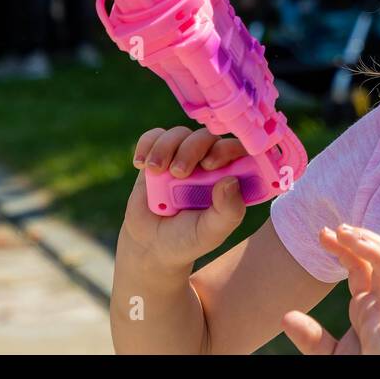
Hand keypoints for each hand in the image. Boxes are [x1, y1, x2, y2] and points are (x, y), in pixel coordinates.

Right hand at [121, 126, 249, 270]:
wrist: (150, 245)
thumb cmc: (188, 239)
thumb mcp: (211, 232)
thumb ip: (228, 211)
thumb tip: (232, 181)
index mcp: (228, 178)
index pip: (238, 150)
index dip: (227, 149)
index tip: (210, 165)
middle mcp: (208, 163)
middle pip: (206, 137)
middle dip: (192, 149)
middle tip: (179, 172)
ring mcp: (182, 157)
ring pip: (179, 134)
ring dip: (165, 147)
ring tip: (155, 170)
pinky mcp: (158, 156)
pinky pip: (153, 136)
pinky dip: (147, 144)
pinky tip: (141, 164)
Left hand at [282, 224, 379, 354]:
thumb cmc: (360, 368)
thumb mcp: (328, 354)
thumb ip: (310, 337)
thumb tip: (285, 317)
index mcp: (368, 305)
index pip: (359, 265)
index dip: (343, 246)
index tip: (321, 233)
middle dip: (364, 240)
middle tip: (340, 227)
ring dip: (378, 253)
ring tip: (356, 239)